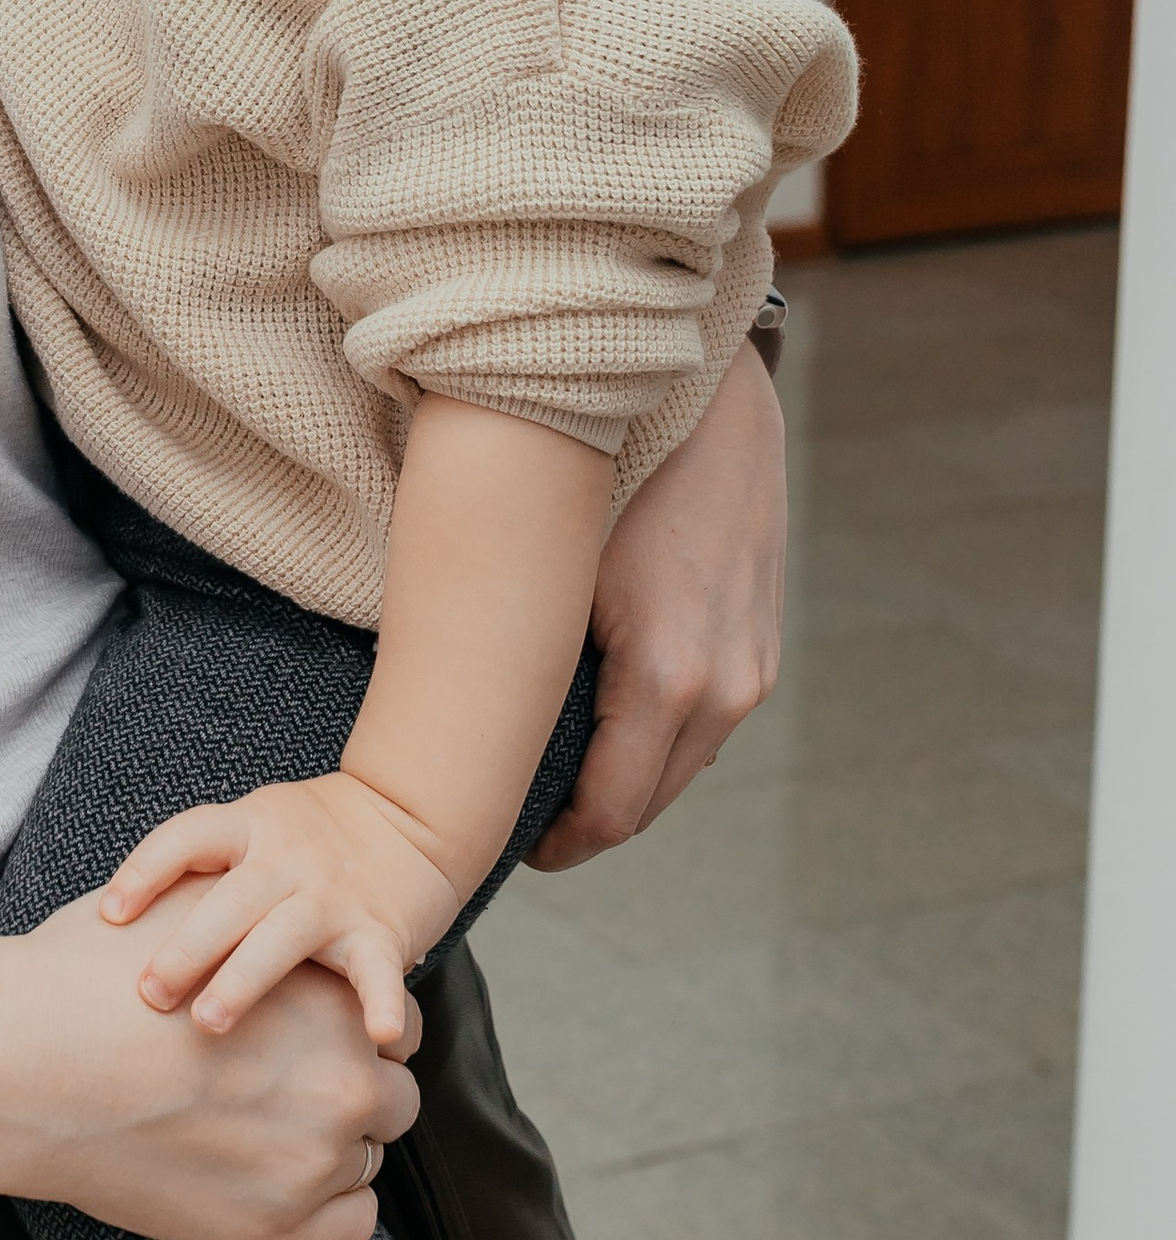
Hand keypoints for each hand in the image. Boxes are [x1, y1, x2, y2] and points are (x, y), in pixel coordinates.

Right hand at [0, 884, 422, 1239]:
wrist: (23, 1064)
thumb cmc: (90, 981)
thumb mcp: (191, 918)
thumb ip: (258, 932)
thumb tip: (278, 928)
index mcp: (323, 995)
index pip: (391, 1018)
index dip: (349, 1027)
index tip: (313, 1037)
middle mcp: (339, 1077)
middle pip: (394, 1093)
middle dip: (350, 1086)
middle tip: (291, 1086)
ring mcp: (312, 1159)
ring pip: (369, 1156)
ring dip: (335, 1145)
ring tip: (269, 1132)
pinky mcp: (274, 1227)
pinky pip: (351, 1225)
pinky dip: (324, 1207)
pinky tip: (272, 1181)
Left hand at [97, 775, 459, 1050]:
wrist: (409, 819)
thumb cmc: (308, 836)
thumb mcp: (249, 830)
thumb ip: (198, 872)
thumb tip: (107, 931)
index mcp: (249, 827)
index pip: (187, 838)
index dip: (145, 872)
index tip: (111, 916)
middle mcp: (286, 856)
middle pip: (228, 899)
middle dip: (185, 947)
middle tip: (148, 993)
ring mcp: (332, 894)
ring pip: (282, 935)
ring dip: (243, 979)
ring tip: (209, 1022)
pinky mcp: (380, 930)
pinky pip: (378, 970)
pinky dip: (380, 1003)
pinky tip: (376, 1037)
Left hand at [532, 334, 785, 868]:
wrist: (711, 395)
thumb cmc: (610, 469)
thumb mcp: (553, 568)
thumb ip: (531, 662)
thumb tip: (475, 733)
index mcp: (668, 680)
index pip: (610, 815)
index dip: (555, 844)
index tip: (509, 845)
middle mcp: (726, 687)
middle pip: (648, 801)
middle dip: (584, 816)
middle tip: (518, 809)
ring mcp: (754, 665)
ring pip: (682, 762)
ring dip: (624, 771)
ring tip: (556, 755)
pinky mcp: (765, 639)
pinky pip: (707, 715)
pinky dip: (659, 728)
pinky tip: (609, 698)